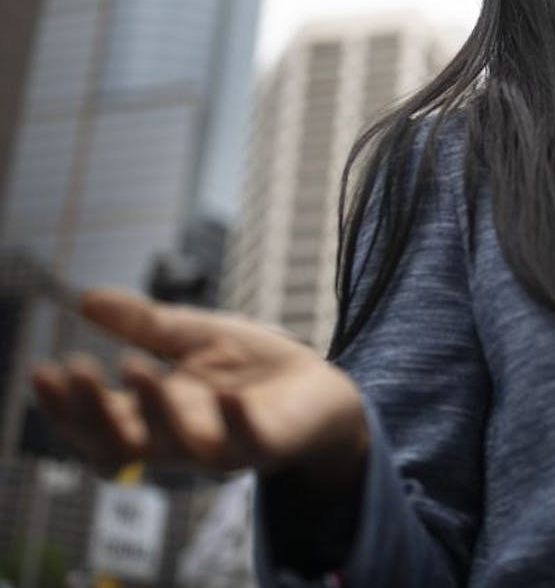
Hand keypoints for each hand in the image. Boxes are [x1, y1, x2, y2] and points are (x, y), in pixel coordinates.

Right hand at [31, 289, 368, 494]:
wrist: (322, 388)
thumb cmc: (253, 368)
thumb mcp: (194, 336)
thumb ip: (145, 324)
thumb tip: (85, 298)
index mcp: (155, 418)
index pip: (97, 424)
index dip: (66, 406)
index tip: (41, 370)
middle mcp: (179, 440)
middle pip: (121, 444)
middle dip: (93, 411)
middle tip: (77, 369)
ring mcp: (222, 447)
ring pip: (176, 446)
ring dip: (152, 409)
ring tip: (133, 363)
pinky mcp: (266, 445)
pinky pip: (246, 442)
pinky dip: (233, 423)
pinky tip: (224, 397)